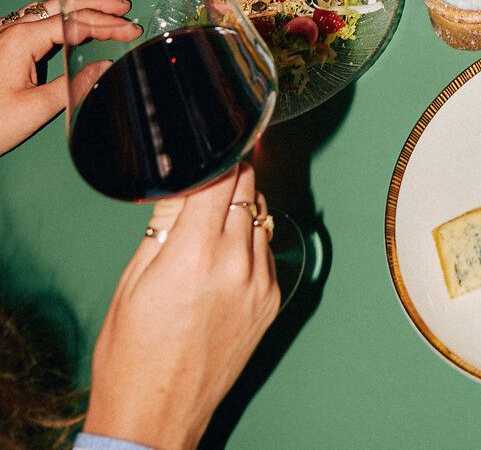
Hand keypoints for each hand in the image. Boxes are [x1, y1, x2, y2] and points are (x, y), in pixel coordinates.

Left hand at [0, 0, 138, 154]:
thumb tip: (104, 68)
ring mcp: (4, 34)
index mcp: (22, 39)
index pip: (75, 23)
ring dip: (78, 7)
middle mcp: (12, 29)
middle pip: (62, 6)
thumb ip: (72, 86)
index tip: (132, 31)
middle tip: (124, 8)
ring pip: (48, 9)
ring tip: (104, 10)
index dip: (107, 26)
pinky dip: (59, 15)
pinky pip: (35, 18)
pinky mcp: (1, 44)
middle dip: (97, 5)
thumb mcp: (34, 110)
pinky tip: (68, 21)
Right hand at [85, 162, 279, 449]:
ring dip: (241, 206)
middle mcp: (236, 265)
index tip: (212, 137)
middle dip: (231, 173)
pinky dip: (250, 241)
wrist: (155, 420)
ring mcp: (259, 284)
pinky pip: (266, 250)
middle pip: (248, 187)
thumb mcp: (133, 280)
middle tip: (211, 170)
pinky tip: (223, 256)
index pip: (224, 175)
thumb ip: (164, 222)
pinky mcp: (271, 302)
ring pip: (261, 215)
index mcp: (195, 255)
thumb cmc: (132, 357)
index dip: (219, 150)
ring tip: (210, 220)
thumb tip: (183, 178)